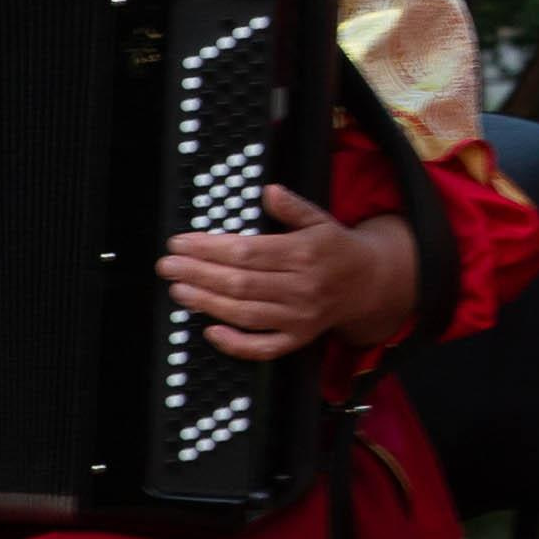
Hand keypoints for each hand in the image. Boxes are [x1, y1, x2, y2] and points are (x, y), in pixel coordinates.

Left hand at [159, 186, 419, 362]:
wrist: (369, 283)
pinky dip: (236, 343)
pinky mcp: (299, 338)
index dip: (208, 248)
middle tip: (169, 266)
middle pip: (240, 283)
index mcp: (305, 253)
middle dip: (198, 274)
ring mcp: (300, 317)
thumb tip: (268, 192)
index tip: (181, 243)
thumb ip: (292, 207)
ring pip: (245, 314)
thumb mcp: (319, 219)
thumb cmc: (335, 249)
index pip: (247, 252)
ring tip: (179, 290)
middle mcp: (302, 288)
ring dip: (207, 303)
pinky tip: (211, 330)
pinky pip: (264, 347)